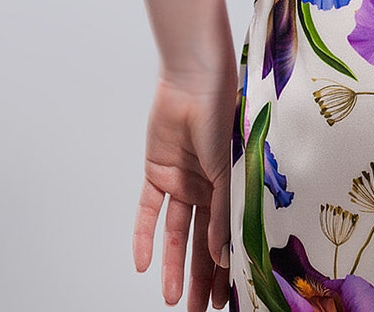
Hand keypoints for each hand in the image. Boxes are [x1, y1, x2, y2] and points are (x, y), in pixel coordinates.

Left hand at [133, 66, 236, 310]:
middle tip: (198, 310)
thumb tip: (222, 257)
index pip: (227, 235)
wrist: (196, 83)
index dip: (226, 269)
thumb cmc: (224, 116)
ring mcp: (180, 181)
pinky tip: (142, 264)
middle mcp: (206, 188)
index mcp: (230, 185)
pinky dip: (144, 237)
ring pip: (176, 234)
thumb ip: (224, 212)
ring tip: (174, 299)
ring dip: (174, 266)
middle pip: (201, 242)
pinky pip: (148, 212)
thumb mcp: (229, 169)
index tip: (226, 300)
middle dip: (200, 277)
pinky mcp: (156, 173)